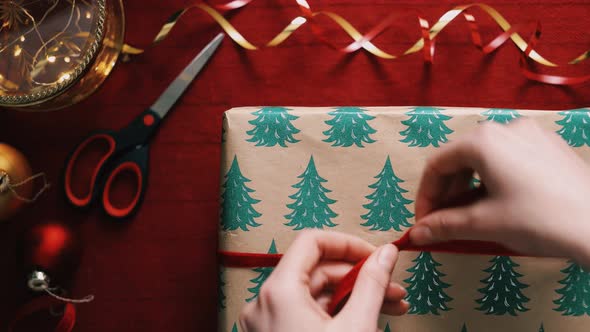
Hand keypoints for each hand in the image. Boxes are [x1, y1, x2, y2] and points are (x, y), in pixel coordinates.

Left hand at [239, 230, 408, 331]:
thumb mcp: (356, 328)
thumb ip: (372, 284)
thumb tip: (387, 253)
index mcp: (278, 292)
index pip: (312, 242)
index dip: (348, 243)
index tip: (377, 255)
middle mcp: (265, 302)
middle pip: (316, 270)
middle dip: (359, 277)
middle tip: (394, 289)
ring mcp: (266, 322)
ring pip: (313, 294)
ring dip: (352, 296)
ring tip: (391, 307)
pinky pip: (305, 313)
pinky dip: (334, 313)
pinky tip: (364, 319)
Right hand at [411, 119, 589, 266]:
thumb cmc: (538, 220)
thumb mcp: (483, 224)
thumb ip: (443, 226)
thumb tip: (415, 235)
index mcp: (483, 140)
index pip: (437, 165)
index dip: (425, 196)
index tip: (423, 223)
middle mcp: (505, 128)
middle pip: (460, 159)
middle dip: (447, 193)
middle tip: (442, 222)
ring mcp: (532, 134)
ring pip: (485, 159)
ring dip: (469, 188)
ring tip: (468, 216)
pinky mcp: (550, 147)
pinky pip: (509, 160)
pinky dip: (493, 181)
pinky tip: (497, 204)